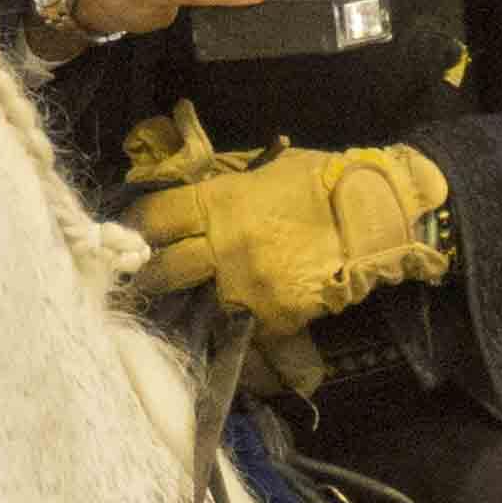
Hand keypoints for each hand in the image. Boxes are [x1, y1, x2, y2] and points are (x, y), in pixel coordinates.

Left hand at [129, 136, 448, 330]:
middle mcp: (224, 247)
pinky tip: (238, 331)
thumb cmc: (319, 182)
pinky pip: (243, 334)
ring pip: (198, 307)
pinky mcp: (273, 319)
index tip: (128, 236)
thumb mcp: (264, 168)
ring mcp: (247, 287)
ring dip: (191, 308)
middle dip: (148, 276)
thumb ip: (222, 183)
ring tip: (178, 313)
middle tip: (138, 282)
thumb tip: (185, 189)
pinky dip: (241, 333)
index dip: (137, 227)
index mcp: (219, 203)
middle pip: (163, 270)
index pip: (155, 218)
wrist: (373, 217)